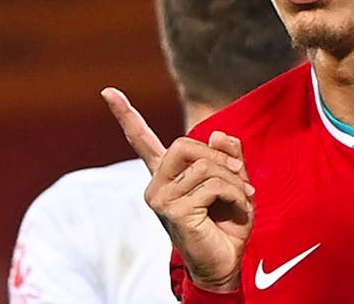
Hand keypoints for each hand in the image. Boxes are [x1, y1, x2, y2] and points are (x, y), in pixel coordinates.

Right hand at [101, 87, 253, 290]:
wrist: (225, 263)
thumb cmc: (226, 224)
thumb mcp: (233, 183)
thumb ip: (227, 156)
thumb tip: (218, 133)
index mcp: (166, 175)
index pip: (141, 140)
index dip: (125, 114)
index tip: (108, 91)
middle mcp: (156, 185)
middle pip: (185, 143)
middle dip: (219, 155)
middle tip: (241, 175)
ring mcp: (161, 199)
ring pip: (204, 165)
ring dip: (234, 179)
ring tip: (244, 197)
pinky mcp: (174, 211)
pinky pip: (212, 184)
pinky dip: (236, 192)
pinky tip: (240, 206)